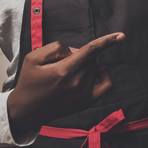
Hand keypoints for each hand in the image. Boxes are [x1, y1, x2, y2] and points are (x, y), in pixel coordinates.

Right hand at [6, 32, 123, 129]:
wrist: (26, 110)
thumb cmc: (28, 82)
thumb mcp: (33, 58)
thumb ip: (56, 47)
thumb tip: (75, 51)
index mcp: (64, 71)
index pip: (91, 51)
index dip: (107, 41)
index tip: (122, 36)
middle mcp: (77, 84)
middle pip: (90, 59)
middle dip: (79, 55)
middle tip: (61, 63)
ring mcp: (83, 95)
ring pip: (95, 69)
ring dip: (86, 66)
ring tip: (67, 73)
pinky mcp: (86, 103)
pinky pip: (106, 86)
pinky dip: (104, 77)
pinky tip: (96, 74)